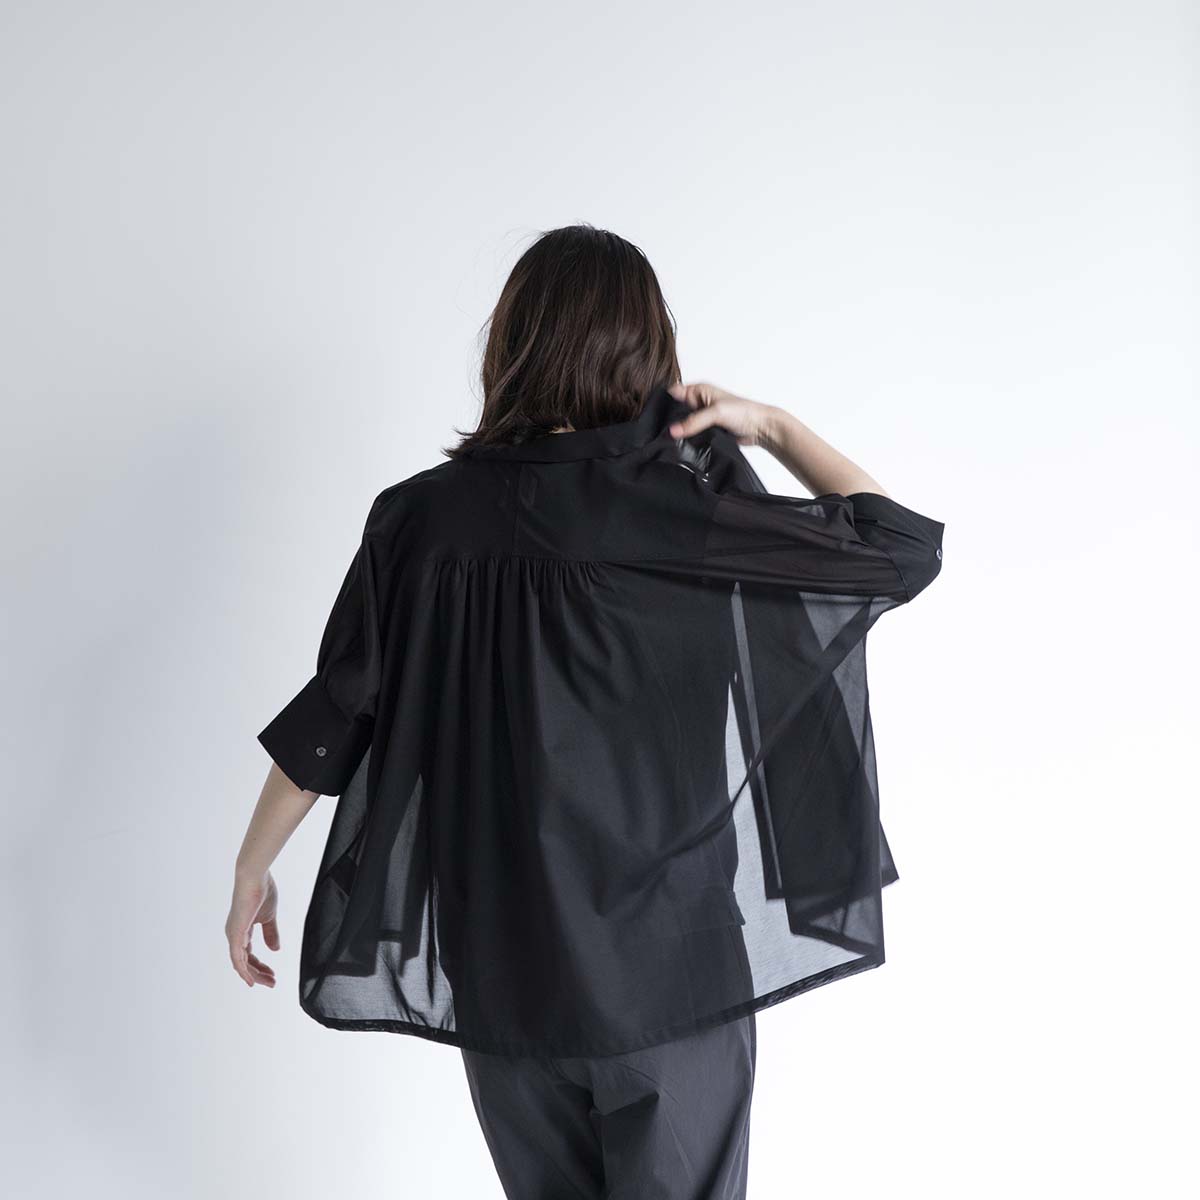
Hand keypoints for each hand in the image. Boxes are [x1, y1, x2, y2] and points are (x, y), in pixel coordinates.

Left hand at [226, 868, 279, 987]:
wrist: (255, 877)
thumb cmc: (262, 891)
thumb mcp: (269, 917)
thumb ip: (271, 933)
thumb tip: (275, 950)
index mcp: (242, 930)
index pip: (249, 954)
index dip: (260, 966)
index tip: (272, 974)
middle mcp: (235, 935)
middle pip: (244, 962)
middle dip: (259, 973)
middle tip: (273, 982)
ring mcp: (233, 934)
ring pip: (240, 963)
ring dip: (254, 974)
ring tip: (268, 981)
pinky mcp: (235, 933)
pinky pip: (237, 957)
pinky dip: (243, 970)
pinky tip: (251, 979)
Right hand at [666, 381, 779, 447]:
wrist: (760, 428)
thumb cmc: (744, 412)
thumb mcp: (716, 412)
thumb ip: (693, 421)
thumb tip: (673, 430)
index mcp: (699, 390)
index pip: (674, 393)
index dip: (665, 402)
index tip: (657, 415)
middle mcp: (699, 402)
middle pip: (676, 411)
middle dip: (671, 420)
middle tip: (665, 430)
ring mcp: (702, 417)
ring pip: (683, 425)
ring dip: (681, 432)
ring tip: (674, 439)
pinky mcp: (706, 431)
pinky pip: (692, 435)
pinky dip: (689, 440)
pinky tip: (685, 444)